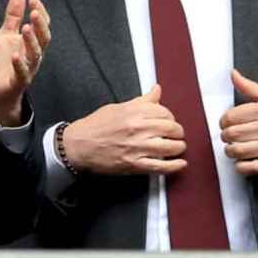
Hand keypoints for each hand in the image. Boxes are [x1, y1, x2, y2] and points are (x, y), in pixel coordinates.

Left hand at [0, 0, 49, 125]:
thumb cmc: (4, 62)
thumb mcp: (7, 35)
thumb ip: (14, 17)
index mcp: (32, 43)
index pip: (41, 26)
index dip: (40, 13)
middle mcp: (33, 55)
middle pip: (43, 39)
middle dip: (40, 25)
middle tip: (34, 12)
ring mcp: (28, 69)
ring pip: (34, 55)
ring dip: (31, 41)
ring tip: (26, 28)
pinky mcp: (18, 81)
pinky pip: (22, 73)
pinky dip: (19, 64)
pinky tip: (15, 55)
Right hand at [63, 85, 186, 174]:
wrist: (77, 145)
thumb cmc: (95, 126)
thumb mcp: (116, 108)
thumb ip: (140, 101)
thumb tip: (157, 90)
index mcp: (132, 112)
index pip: (164, 112)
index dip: (170, 116)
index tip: (167, 120)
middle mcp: (137, 129)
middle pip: (172, 129)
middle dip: (177, 131)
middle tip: (175, 134)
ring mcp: (136, 148)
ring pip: (171, 147)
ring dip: (178, 147)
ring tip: (177, 147)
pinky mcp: (134, 165)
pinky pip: (161, 167)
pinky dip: (175, 166)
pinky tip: (180, 163)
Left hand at [220, 69, 257, 175]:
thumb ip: (250, 87)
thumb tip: (233, 74)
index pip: (230, 117)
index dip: (224, 121)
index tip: (226, 123)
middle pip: (231, 134)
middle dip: (225, 136)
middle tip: (229, 136)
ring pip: (237, 151)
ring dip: (230, 150)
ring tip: (234, 148)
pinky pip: (251, 168)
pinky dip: (241, 167)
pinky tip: (243, 161)